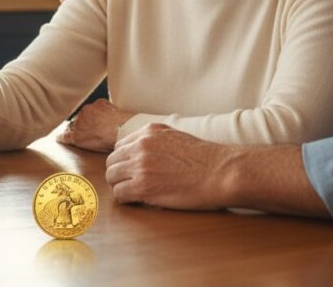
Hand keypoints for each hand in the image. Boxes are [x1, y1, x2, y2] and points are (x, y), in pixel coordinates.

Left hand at [56, 99, 134, 152]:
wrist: (120, 130)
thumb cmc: (122, 124)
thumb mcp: (116, 110)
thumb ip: (108, 110)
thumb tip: (108, 116)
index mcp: (95, 104)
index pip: (89, 112)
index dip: (90, 119)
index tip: (92, 123)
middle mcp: (85, 111)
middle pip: (80, 119)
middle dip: (83, 124)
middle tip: (89, 132)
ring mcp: (80, 124)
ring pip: (73, 126)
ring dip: (75, 130)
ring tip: (77, 136)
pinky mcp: (77, 136)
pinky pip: (65, 136)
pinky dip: (62, 138)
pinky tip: (59, 139)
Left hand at [105, 123, 234, 209]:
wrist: (220, 172)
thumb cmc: (206, 159)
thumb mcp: (176, 137)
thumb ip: (156, 141)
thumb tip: (142, 155)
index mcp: (149, 131)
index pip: (120, 146)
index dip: (125, 161)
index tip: (132, 171)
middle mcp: (141, 145)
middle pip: (112, 161)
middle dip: (119, 173)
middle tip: (130, 184)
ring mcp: (140, 165)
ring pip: (111, 177)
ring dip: (120, 186)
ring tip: (134, 193)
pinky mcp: (143, 186)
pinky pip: (119, 194)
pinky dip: (126, 199)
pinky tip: (138, 201)